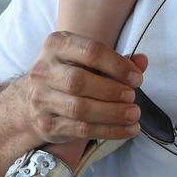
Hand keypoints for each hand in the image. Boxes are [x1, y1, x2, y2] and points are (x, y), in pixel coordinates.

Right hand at [21, 31, 147, 145]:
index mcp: (57, 44)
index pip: (91, 51)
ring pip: (79, 109)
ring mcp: (41, 98)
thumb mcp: (89, 59)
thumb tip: (142, 61)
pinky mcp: (46, 124)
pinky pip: (80, 129)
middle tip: (133, 96)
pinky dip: (108, 131)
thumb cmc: (70, 70)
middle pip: (80, 81)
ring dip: (112, 113)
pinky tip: (126, 130)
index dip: (117, 65)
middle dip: (112, 90)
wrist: (35, 96)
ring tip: (134, 115)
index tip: (136, 78)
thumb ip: (117, 60)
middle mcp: (44, 70)